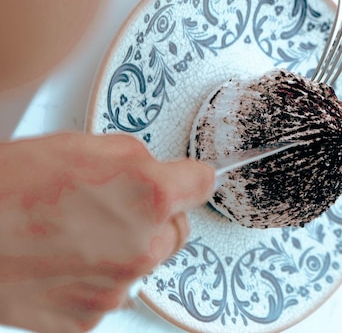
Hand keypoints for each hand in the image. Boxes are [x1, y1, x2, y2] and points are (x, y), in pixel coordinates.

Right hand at [0, 133, 212, 332]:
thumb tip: (162, 170)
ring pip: (143, 262)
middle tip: (114, 207)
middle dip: (156, 218)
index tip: (189, 182)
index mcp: (150, 195)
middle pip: (176, 230)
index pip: (202, 183)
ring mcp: (118, 286)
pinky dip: (95, 278)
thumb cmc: (10, 186)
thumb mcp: (83, 146)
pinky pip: (111, 292)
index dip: (191, 180)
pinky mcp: (89, 317)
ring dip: (124, 249)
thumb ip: (137, 159)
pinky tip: (63, 260)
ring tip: (75, 233)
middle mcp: (143, 245)